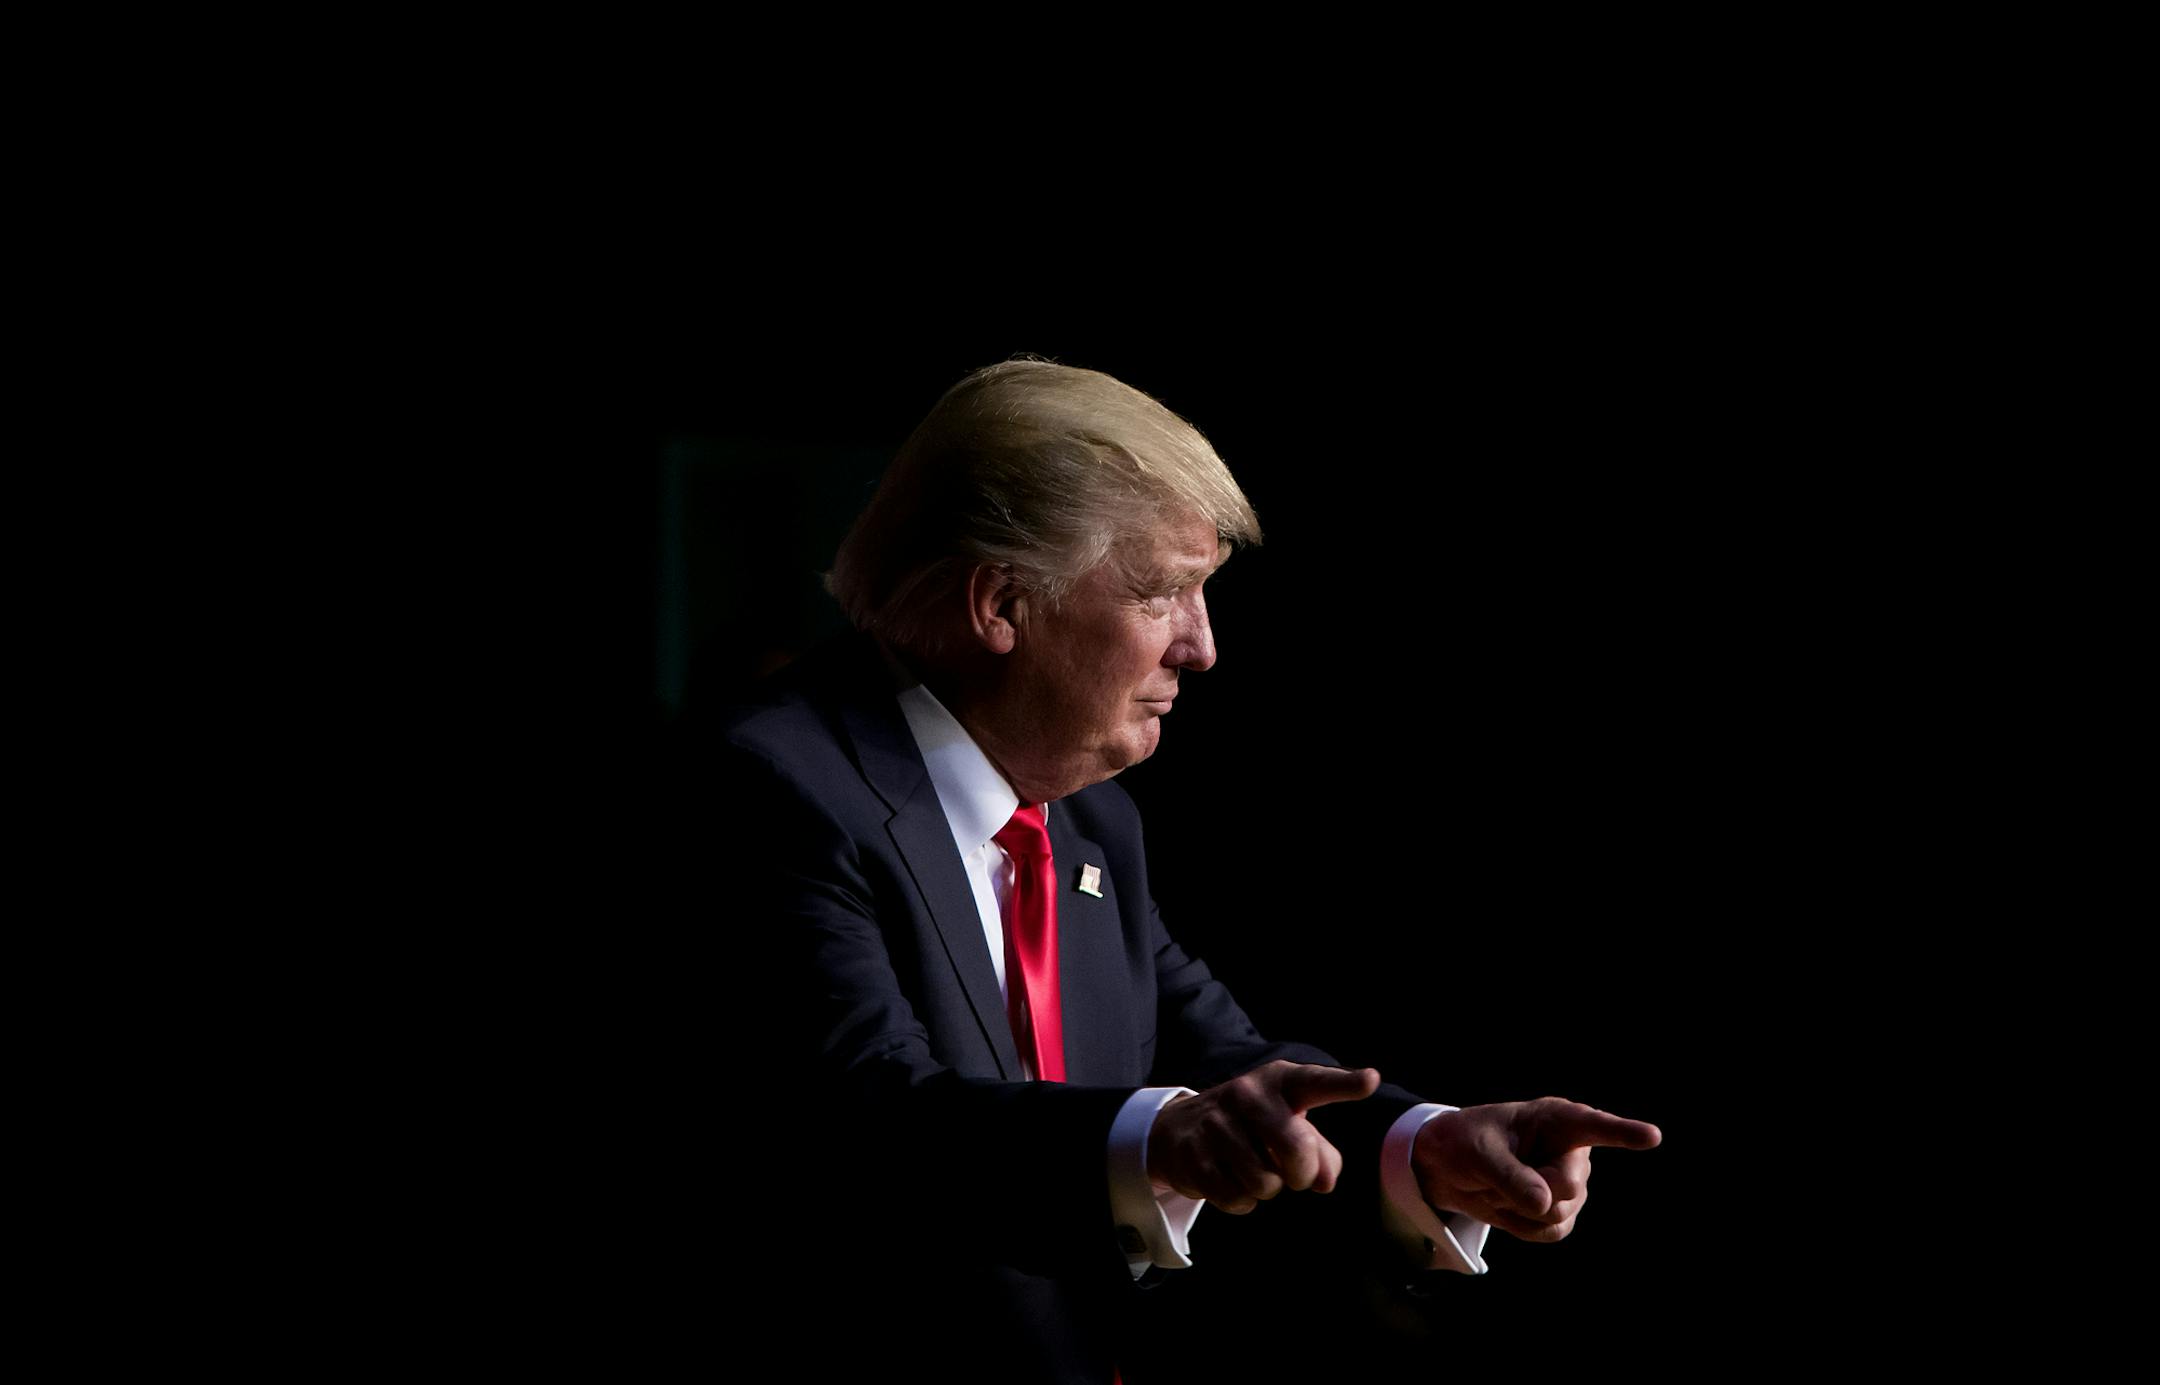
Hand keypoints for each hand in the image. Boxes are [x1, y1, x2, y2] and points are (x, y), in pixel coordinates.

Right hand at [1147, 1061, 1381, 1213]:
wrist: (1179, 1129)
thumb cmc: (1253, 1126)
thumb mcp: (1287, 1124)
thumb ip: (1319, 1151)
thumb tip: (1325, 1182)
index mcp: (1278, 1080)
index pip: (1315, 1082)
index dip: (1345, 1083)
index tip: (1371, 1080)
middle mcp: (1246, 1094)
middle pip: (1295, 1148)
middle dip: (1301, 1173)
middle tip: (1293, 1173)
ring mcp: (1216, 1124)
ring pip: (1265, 1182)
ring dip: (1267, 1188)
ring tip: (1254, 1169)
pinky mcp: (1194, 1157)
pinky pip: (1237, 1199)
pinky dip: (1242, 1201)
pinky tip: (1231, 1180)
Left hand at [1413, 1097, 1660, 1242]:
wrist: (1449, 1169)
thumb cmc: (1464, 1143)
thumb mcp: (1477, 1153)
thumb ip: (1510, 1176)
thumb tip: (1545, 1205)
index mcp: (1555, 1119)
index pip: (1593, 1126)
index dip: (1623, 1132)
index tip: (1652, 1136)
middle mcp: (1572, 1150)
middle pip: (1568, 1186)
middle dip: (1529, 1190)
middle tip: (1496, 1173)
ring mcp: (1571, 1183)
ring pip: (1559, 1214)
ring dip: (1519, 1209)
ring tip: (1500, 1186)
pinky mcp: (1563, 1211)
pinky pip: (1552, 1232)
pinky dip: (1522, 1228)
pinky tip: (1508, 1208)